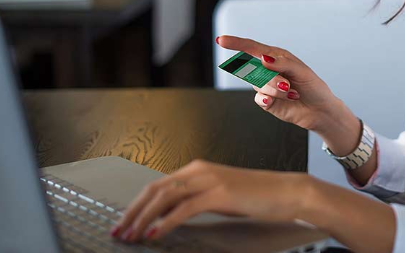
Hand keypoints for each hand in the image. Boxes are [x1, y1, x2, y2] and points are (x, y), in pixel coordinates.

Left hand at [111, 159, 308, 242]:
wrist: (286, 191)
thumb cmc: (255, 196)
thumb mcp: (218, 197)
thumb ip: (194, 202)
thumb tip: (167, 216)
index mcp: (198, 169)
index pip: (158, 186)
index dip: (136, 204)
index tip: (124, 221)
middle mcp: (199, 170)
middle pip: (155, 189)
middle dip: (132, 211)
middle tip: (118, 230)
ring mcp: (209, 179)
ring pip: (165, 197)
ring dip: (143, 217)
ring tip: (130, 234)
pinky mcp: (219, 193)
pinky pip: (184, 208)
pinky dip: (165, 222)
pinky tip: (154, 233)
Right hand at [216, 35, 355, 135]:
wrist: (320, 110)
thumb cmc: (313, 87)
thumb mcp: (301, 71)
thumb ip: (282, 63)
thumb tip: (263, 58)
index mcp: (276, 56)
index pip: (252, 47)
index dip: (236, 43)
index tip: (221, 40)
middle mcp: (268, 70)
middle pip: (255, 68)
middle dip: (272, 78)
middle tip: (288, 85)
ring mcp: (266, 86)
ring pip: (258, 84)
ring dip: (277, 90)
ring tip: (291, 93)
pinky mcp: (266, 101)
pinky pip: (259, 98)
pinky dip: (268, 99)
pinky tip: (275, 101)